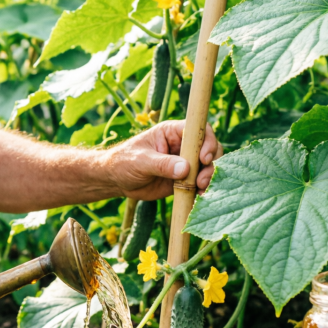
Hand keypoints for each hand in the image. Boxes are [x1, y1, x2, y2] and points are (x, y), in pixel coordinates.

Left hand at [106, 120, 221, 200]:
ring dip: (209, 177)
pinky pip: (200, 182)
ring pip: (208, 166)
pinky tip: (201, 197)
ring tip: (202, 190)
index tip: (203, 159)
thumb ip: (162, 164)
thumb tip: (185, 168)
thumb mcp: (140, 161)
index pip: (198, 129)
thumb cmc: (123, 162)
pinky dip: (204, 189)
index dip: (206, 141)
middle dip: (211, 163)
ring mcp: (185, 162)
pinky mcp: (184, 179)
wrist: (116, 180)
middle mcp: (182, 145)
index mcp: (172, 132)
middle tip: (202, 180)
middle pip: (209, 147)